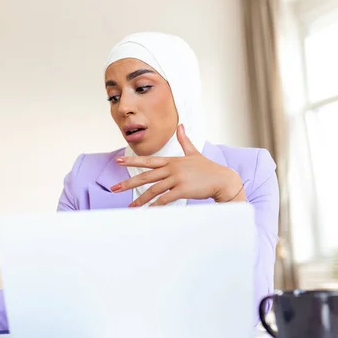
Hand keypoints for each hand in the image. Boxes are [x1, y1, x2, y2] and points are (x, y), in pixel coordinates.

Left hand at [110, 124, 245, 206]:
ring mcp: (177, 179)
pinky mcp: (183, 190)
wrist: (222, 180)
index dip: (132, 161)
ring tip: (130, 208)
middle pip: (145, 176)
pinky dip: (155, 206)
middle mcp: (172, 168)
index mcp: (172, 160)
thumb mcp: (194, 152)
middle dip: (128, 182)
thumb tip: (181, 125)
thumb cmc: (208, 168)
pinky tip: (147, 211)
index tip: (118, 161)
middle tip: (114, 188)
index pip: (148, 160)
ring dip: (140, 200)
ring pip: (153, 190)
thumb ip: (184, 140)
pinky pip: (165, 199)